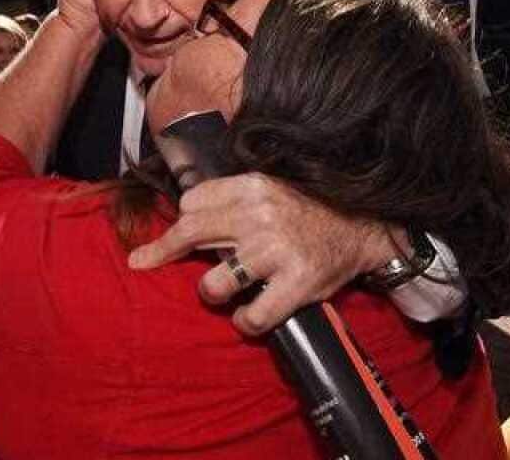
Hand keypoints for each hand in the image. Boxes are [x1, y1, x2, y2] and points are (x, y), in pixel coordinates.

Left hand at [128, 173, 394, 335]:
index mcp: (252, 187)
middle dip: (165, 252)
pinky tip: (249, 317)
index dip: (181, 221)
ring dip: (212, 293)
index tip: (174, 235)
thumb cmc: (307, 214)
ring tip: (225, 292)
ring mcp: (276, 251)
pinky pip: (251, 316)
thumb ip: (232, 203)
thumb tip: (181, 218)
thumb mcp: (270, 192)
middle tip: (148, 262)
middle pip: (189, 233)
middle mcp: (259, 215)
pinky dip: (245, 323)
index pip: (192, 202)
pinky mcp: (296, 283)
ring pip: (212, 284)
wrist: (362, 229)